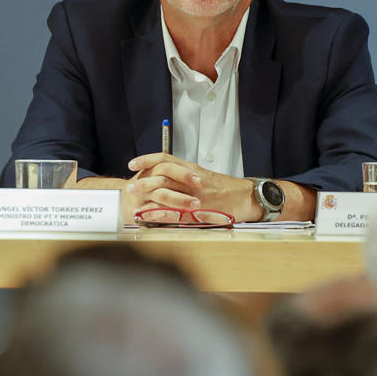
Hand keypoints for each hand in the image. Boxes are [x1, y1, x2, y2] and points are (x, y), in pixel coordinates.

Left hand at [125, 152, 259, 220]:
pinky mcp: (199, 210)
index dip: (147, 160)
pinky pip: (176, 211)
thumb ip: (186, 176)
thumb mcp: (204, 177)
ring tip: (134, 203)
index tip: (132, 164)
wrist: (247, 198)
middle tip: (129, 187)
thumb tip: (169, 177)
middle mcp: (192, 179)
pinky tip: (148, 216)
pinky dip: (160, 214)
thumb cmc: (226, 189)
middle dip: (143, 181)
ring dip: (148, 196)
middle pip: (162, 175)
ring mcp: (195, 195)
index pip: (165, 159)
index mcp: (192, 169)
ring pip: (167, 192)